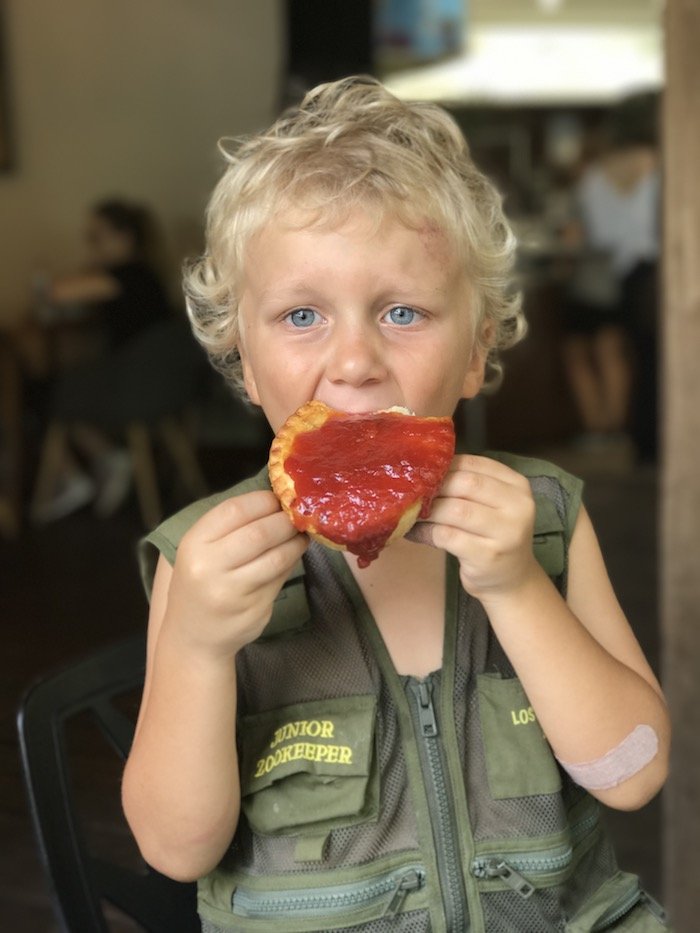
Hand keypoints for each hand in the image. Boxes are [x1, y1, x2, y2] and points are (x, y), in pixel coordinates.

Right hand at [164, 491, 307, 657]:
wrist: (192, 638)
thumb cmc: (199, 584)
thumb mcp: (200, 551)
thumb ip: (231, 526)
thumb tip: (276, 502)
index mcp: (193, 545)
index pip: (234, 510)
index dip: (262, 500)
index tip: (278, 498)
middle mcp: (209, 569)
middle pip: (259, 533)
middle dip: (285, 520)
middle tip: (298, 514)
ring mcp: (232, 593)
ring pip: (276, 558)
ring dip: (295, 542)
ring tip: (301, 534)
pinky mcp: (253, 611)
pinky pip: (279, 579)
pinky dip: (291, 563)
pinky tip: (293, 555)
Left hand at [408, 455, 539, 601]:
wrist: (513, 581)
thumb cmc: (494, 536)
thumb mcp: (492, 505)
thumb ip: (468, 486)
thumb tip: (420, 471)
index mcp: (517, 485)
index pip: (474, 463)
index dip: (443, 466)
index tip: (423, 473)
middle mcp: (518, 506)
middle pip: (465, 483)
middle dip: (434, 487)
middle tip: (413, 493)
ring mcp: (506, 532)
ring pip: (455, 510)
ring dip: (427, 510)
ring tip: (411, 512)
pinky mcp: (488, 556)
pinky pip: (447, 536)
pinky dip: (425, 532)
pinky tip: (414, 532)